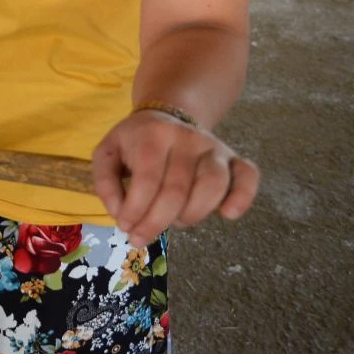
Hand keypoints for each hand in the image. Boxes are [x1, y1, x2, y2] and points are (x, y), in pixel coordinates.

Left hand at [92, 109, 259, 246]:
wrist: (165, 116)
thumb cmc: (134, 142)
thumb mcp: (107, 153)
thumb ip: (105, 182)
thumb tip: (120, 214)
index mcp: (153, 135)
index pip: (147, 180)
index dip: (136, 211)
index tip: (125, 227)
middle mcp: (187, 138)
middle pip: (178, 190)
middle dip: (157, 222)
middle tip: (142, 237)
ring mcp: (214, 147)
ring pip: (212, 185)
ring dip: (193, 215)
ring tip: (176, 222)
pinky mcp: (234, 158)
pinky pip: (248, 176)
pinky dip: (243, 197)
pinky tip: (227, 215)